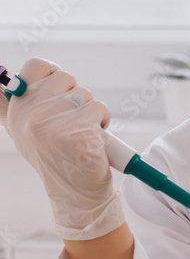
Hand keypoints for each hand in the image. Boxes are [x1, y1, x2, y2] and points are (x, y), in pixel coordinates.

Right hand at [0, 58, 125, 239]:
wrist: (75, 192)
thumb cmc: (57, 158)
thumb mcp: (29, 132)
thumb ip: (26, 104)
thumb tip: (17, 79)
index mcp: (17, 111)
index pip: (34, 66)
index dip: (53, 70)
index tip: (62, 86)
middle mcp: (30, 115)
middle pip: (66, 78)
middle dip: (76, 97)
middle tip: (73, 121)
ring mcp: (53, 123)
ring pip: (84, 94)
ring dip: (91, 111)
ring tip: (83, 133)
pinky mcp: (78, 130)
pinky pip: (99, 108)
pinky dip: (103, 121)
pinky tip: (93, 139)